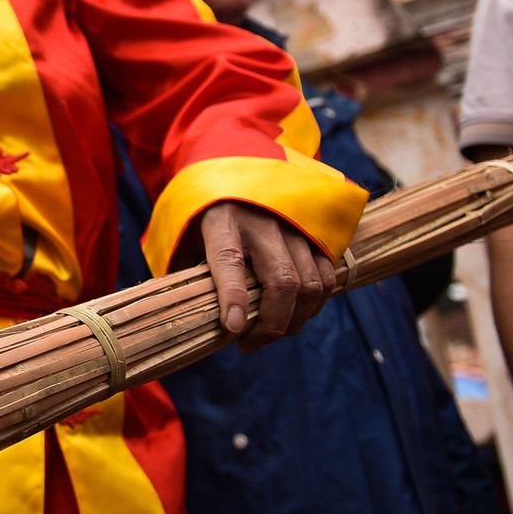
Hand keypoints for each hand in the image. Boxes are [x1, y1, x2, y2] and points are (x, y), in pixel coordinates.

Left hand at [196, 202, 335, 350]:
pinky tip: (295, 315)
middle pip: (282, 281)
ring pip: (310, 284)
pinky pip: (326, 276)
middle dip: (272, 324)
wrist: (240, 169)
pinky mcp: (315, 233)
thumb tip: (192, 314)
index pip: (229, 260)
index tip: (232, 328)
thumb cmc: (207, 211)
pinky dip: (314, 305)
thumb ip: (191, 270)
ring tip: (270, 334)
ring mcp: (294, 227)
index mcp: (222, 220)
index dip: (233, 297)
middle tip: (249, 344)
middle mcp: (262, 222)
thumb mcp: (186, 234)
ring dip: (294, 320)